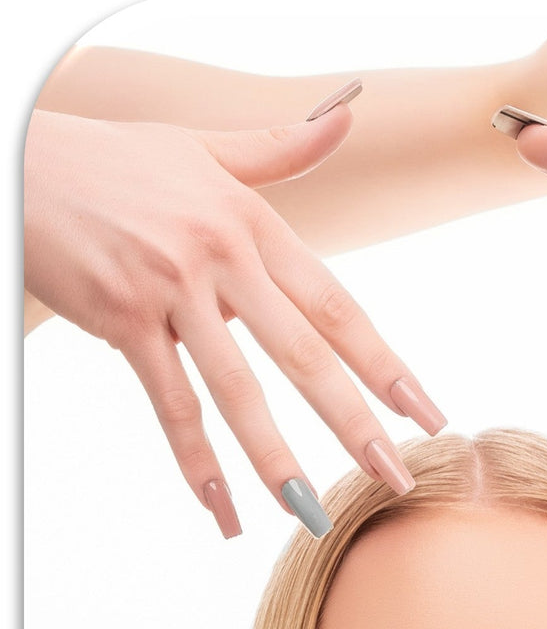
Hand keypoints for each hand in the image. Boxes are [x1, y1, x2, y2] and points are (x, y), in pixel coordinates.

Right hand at [24, 106, 444, 536]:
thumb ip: (277, 148)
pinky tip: (220, 508)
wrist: (17, 157)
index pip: (335, 306)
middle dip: (353, 422)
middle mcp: (221, 255)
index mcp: (252, 222)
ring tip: (309, 511)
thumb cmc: (113, 161)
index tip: (423, 412)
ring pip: (237, 388)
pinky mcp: (123, 317)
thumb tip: (344, 117)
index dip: (383, 364)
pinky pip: (169, 402)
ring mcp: (171, 288)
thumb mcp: (201, 148)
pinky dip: (195, 461)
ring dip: (276, 459)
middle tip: (394, 476)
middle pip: (303, 352)